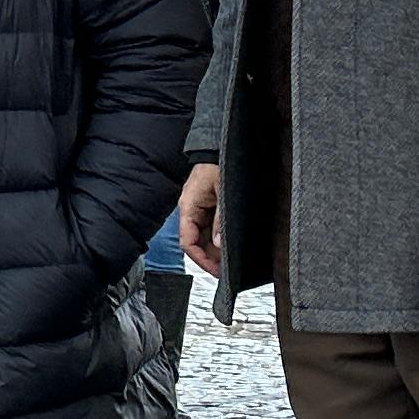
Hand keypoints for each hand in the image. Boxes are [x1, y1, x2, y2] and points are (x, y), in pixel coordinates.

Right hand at [178, 161, 223, 278]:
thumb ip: (220, 219)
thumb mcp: (222, 192)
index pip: (188, 243)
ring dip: (216, 250)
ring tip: (231, 261)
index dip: (201, 260)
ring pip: (204, 238)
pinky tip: (230, 245)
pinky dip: (219, 239)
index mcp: (188, 208)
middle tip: (228, 270)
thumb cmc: (218, 164)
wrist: (219, 148)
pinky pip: (210, 228)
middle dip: (211, 258)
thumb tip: (217, 243)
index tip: (217, 271)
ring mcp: (200, 209)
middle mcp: (191, 211)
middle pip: (196, 243)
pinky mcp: (209, 206)